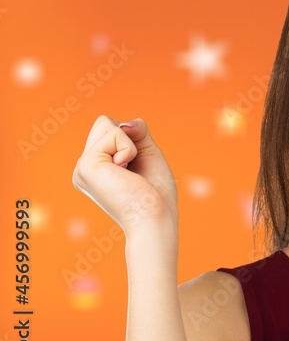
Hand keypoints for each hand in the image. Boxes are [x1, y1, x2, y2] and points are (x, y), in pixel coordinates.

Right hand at [72, 116, 178, 238]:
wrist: (154, 217)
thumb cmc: (155, 193)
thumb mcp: (147, 153)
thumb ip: (136, 132)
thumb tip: (125, 123)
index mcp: (96, 167)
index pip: (109, 128)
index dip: (132, 139)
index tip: (138, 167)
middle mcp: (84, 167)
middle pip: (104, 122)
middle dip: (129, 138)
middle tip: (134, 169)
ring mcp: (82, 167)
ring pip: (106, 124)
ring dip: (129, 144)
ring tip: (128, 171)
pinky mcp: (86, 166)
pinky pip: (113, 133)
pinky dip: (129, 149)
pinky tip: (125, 172)